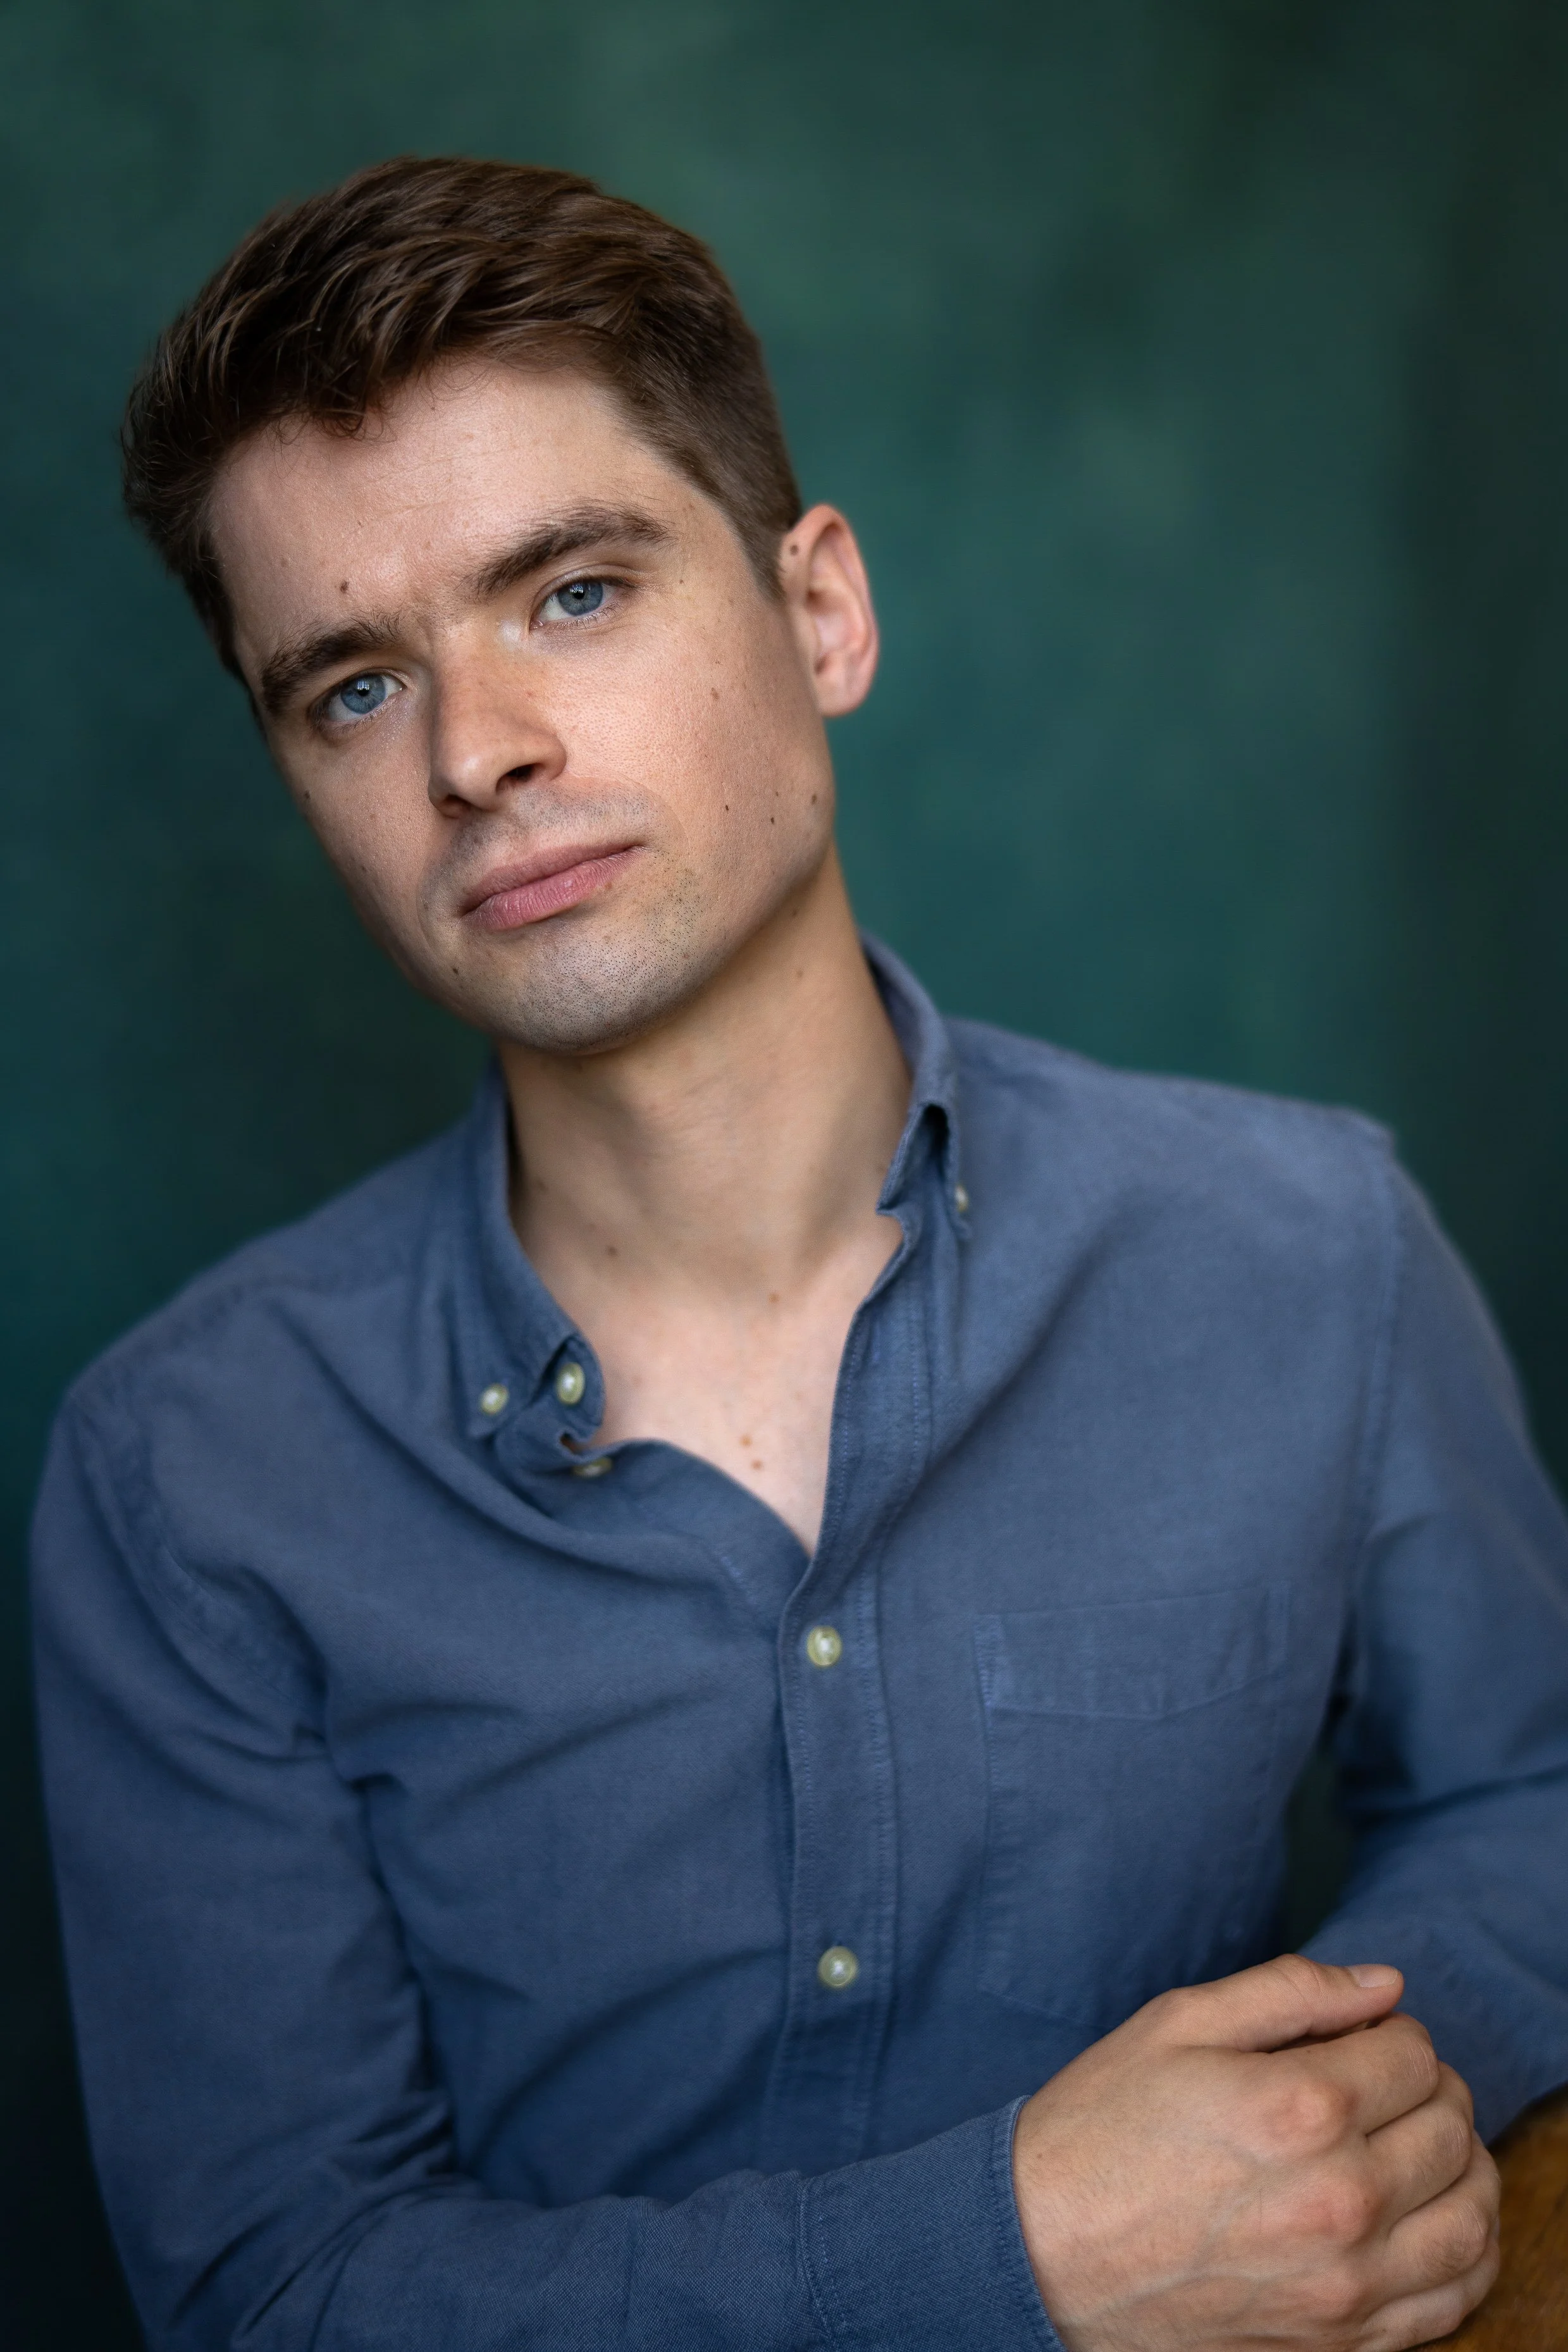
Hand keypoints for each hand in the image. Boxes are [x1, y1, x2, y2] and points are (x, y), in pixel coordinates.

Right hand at [1011, 1954, 1499, 2350]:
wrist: (1043, 2255)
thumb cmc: (1102, 2129)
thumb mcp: (1178, 2023)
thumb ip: (1291, 1990)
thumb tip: (1384, 1984)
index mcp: (1299, 2106)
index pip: (1414, 2052)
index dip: (1389, 2032)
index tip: (1354, 2040)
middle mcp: (1340, 2198)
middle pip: (1451, 2125)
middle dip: (1429, 2089)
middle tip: (1382, 2085)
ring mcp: (1347, 2282)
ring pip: (1472, 2213)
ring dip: (1462, 2168)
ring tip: (1415, 2147)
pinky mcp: (1341, 2341)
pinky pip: (1453, 2301)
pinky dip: (1464, 2253)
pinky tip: (1428, 2221)